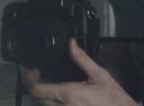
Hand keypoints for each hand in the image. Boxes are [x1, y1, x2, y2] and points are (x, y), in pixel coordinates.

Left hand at [22, 39, 136, 105]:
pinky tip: (58, 96)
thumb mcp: (99, 75)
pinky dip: (51, 102)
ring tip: (46, 84)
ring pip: (43, 105)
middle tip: (38, 74)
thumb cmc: (114, 99)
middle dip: (35, 85)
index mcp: (69, 94)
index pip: (37, 89)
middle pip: (36, 98)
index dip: (30, 78)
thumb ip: (82, 59)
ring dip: (42, 95)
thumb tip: (71, 44)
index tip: (32, 70)